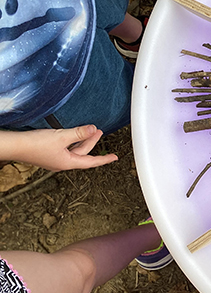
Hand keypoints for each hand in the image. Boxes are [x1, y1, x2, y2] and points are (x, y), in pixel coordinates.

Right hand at [0, 125, 117, 170]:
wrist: (13, 145)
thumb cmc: (34, 144)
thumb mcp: (62, 137)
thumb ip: (79, 133)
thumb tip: (93, 130)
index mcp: (67, 163)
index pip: (91, 162)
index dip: (104, 159)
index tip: (115, 158)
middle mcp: (62, 163)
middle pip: (82, 153)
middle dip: (92, 142)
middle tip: (99, 131)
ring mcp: (54, 159)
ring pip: (73, 150)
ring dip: (82, 140)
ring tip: (88, 129)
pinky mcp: (47, 154)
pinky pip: (65, 148)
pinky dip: (72, 141)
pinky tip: (72, 134)